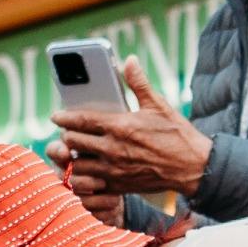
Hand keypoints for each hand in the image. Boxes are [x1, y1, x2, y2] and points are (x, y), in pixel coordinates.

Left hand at [48, 59, 213, 200]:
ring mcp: (114, 170)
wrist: (192, 167)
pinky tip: (85, 170)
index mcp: (120, 126)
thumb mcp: (158, 105)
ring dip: (72, 158)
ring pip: (77, 165)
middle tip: (67, 132)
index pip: (81, 120)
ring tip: (74, 152)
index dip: (64, 117)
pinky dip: (83, 177)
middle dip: (67, 136)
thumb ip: (138, 83)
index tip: (55, 115)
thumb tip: (129, 60)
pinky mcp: (118, 186)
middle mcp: (113, 149)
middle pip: (74, 142)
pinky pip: (89, 184)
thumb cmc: (176, 134)